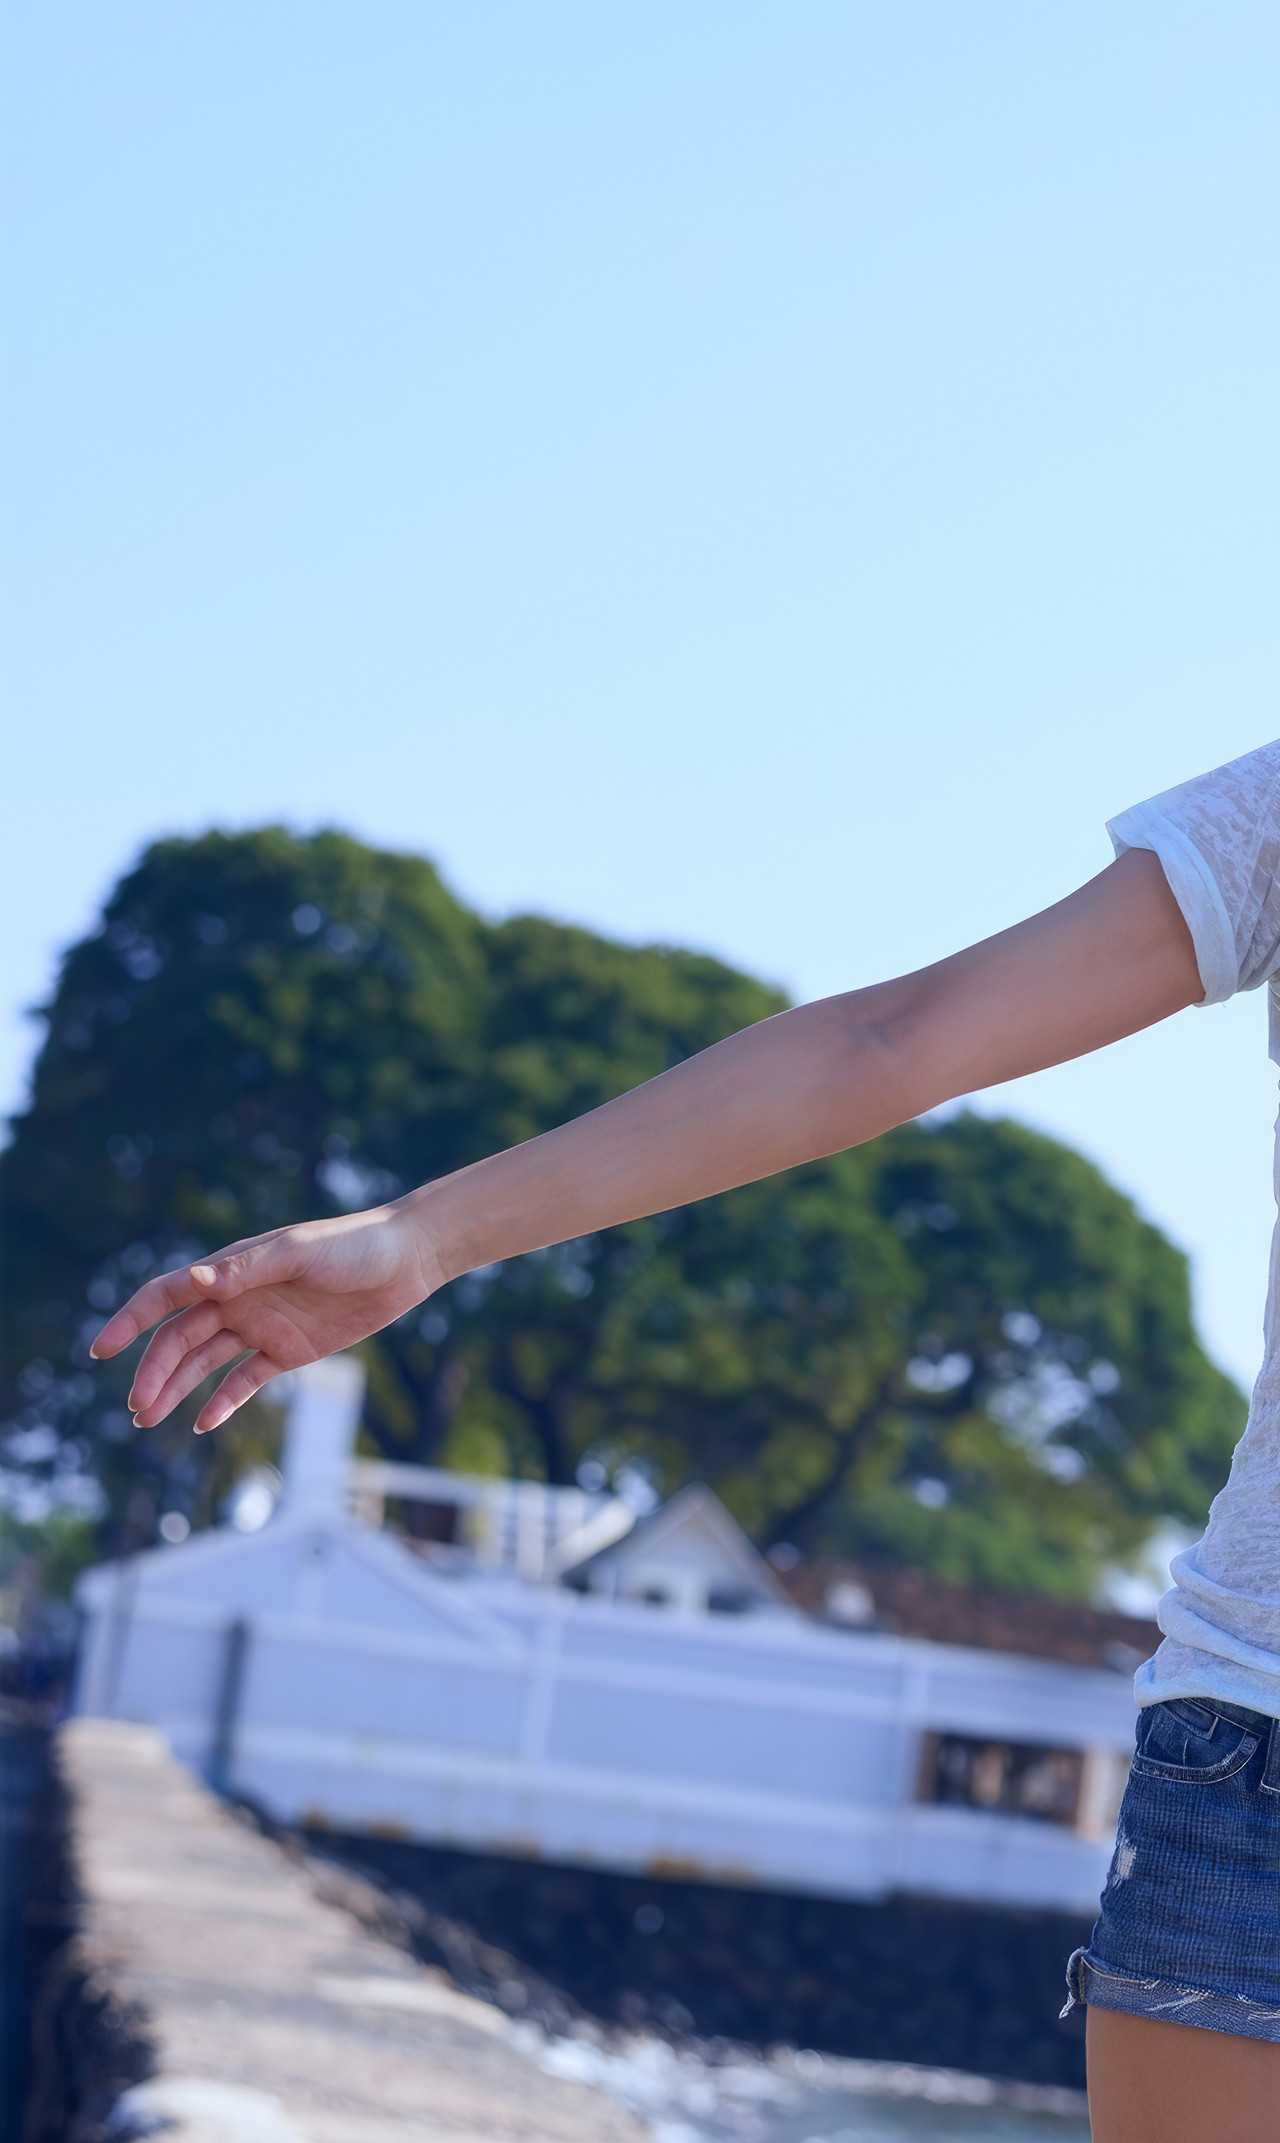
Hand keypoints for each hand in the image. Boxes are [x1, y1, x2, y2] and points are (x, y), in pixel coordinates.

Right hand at [88, 1204, 442, 1433]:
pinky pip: (245, 1380)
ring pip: (204, 1363)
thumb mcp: (299, 1253)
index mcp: (232, 1269)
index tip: (102, 1349)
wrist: (404, 1261)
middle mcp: (238, 1298)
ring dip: (176, 1389)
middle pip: (180, 1338)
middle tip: (137, 1408)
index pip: (167, 1295)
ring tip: (148, 1420)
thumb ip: (248, 1268)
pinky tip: (202, 1423)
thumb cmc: (352, 1247)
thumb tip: (196, 1278)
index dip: (132, 1320)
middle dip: (154, 1372)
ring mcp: (261, 1326)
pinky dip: (222, 1401)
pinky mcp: (288, 1352)